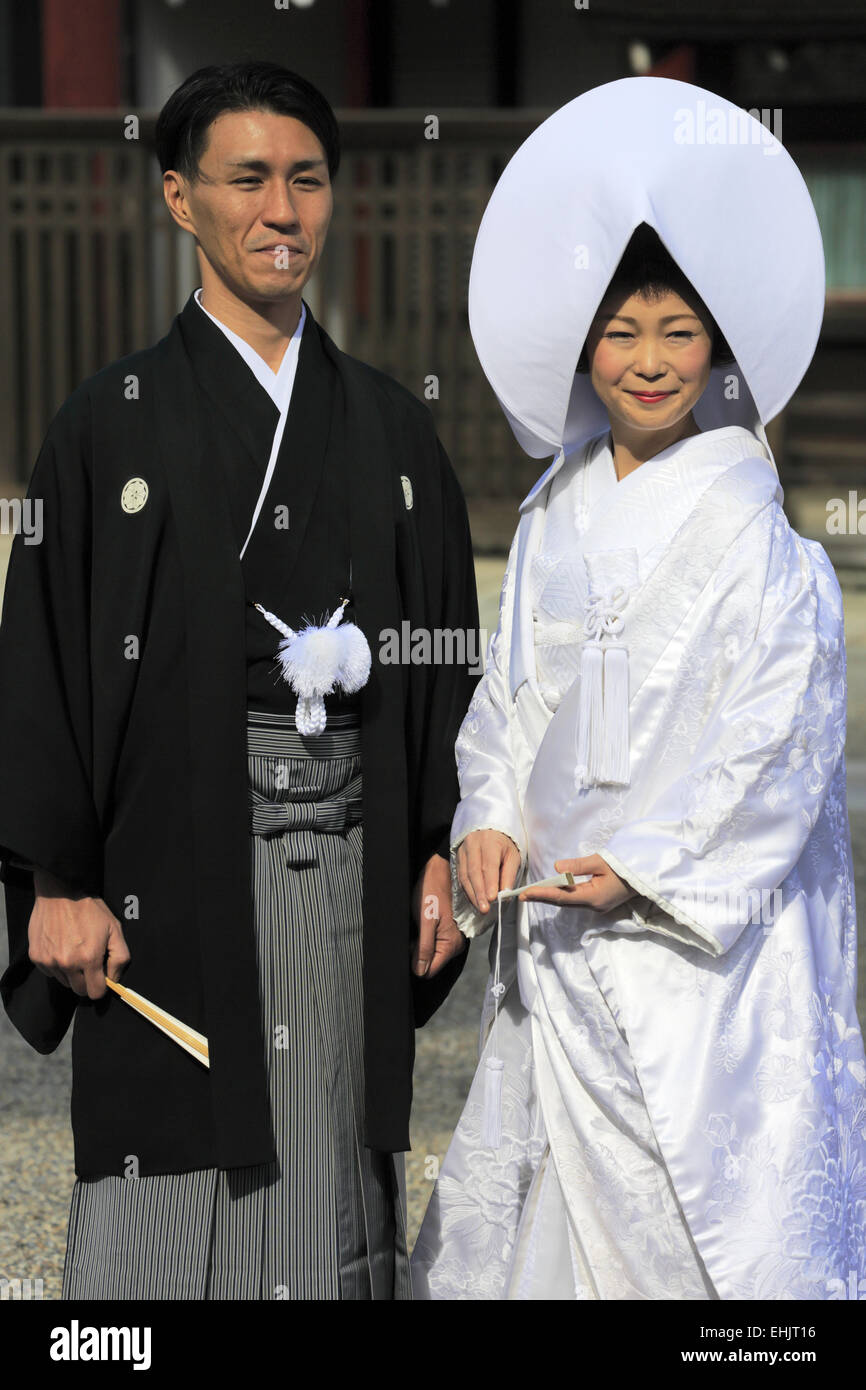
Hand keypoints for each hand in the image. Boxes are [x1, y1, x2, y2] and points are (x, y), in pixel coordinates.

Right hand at [29, 869, 129, 998]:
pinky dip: (56, 964)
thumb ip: (120, 957)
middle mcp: (67, 963)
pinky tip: (61, 946)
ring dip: (70, 972)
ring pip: (64, 981)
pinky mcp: (36, 957)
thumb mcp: (114, 928)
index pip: (95, 992)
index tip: (101, 977)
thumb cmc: (89, 909)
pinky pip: (50, 971)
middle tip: (89, 963)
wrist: (60, 892)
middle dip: (86, 981)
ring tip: (74, 950)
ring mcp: (49, 961)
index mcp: (89, 958)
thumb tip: (114, 978)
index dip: (100, 987)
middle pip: (79, 990)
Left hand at [412, 853, 466, 977]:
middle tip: (414, 931)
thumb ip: (424, 947)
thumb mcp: (425, 920)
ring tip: (419, 925)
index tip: (409, 947)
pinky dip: (426, 936)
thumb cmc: (432, 891)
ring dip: (421, 943)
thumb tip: (419, 971)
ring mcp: (455, 937)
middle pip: (431, 962)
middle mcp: (456, 945)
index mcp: (451, 945)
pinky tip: (424, 923)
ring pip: (432, 952)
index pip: (430, 971)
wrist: (442, 871)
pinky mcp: (451, 931)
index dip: (415, 963)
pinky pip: (436, 942)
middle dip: (418, 952)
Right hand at [456, 829, 521, 914]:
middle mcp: (473, 844)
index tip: (492, 898)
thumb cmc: (504, 844)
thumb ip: (509, 874)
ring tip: (479, 907)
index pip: (488, 864)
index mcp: (489, 841)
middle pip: (474, 871)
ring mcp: (463, 850)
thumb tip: (505, 894)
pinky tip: (473, 899)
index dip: (490, 882)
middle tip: (484, 908)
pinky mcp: (457, 857)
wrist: (489, 830)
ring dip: (472, 894)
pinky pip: (460, 876)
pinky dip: (467, 890)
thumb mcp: (513, 856)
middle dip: (479, 892)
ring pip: (465, 875)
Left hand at [519, 854, 634, 912]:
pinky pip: (577, 899)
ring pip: (569, 902)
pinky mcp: (600, 902)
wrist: (645, 875)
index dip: (542, 894)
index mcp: (594, 898)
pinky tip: (553, 890)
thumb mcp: (601, 861)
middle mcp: (594, 906)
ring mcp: (597, 906)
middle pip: (563, 902)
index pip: (562, 897)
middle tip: (522, 894)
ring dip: (551, 896)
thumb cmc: (625, 866)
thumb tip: (556, 868)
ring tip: (532, 892)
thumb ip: (578, 866)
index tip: (525, 893)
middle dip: (542, 897)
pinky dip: (563, 895)